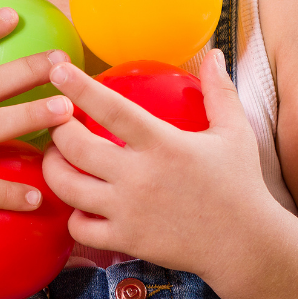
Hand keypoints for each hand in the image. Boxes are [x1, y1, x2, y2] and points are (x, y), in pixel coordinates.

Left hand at [44, 50, 281, 277]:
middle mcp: (139, 176)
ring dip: (53, 168)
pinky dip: (74, 215)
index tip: (58, 70)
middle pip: (75, 147)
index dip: (80, 87)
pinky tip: (82, 205)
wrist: (244, 244)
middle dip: (56, 129)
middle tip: (57, 121)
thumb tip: (214, 54)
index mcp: (163, 144)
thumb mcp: (235, 132)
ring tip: (58, 158)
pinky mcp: (126, 240)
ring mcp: (129, 211)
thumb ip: (219, 91)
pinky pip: (79, 228)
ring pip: (67, 188)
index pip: (111, 109)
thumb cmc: (240, 185)